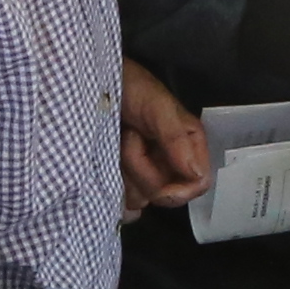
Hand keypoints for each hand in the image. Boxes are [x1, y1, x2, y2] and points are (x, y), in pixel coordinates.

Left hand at [117, 60, 211, 218]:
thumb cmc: (131, 87)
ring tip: (115, 142)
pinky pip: (124, 205)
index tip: (160, 188)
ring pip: (141, 199)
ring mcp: (144, 173)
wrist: (92, 83)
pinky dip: (115, 195)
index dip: (180, 191)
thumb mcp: (157, 106)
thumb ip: (176, 138)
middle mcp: (169, 163)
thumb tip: (197, 176)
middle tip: (129, 137)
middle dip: (142, 169)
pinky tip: (105, 173)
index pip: (197, 184)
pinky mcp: (122, 180)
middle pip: (164, 194)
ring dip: (123, 173)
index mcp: (188, 146)